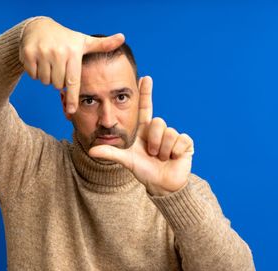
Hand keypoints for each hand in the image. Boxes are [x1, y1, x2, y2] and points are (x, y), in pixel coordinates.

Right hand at [19, 17, 124, 113]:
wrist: (38, 27)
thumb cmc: (66, 39)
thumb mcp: (84, 42)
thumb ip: (103, 44)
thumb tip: (122, 38)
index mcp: (73, 52)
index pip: (73, 82)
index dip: (72, 98)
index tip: (71, 111)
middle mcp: (58, 52)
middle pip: (57, 84)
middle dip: (58, 80)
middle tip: (58, 67)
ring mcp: (42, 52)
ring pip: (45, 81)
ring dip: (47, 77)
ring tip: (49, 63)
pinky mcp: (28, 54)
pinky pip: (33, 75)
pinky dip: (35, 72)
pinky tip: (39, 60)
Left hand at [88, 76, 194, 195]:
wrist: (161, 185)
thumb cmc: (144, 171)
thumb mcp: (126, 160)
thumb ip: (110, 153)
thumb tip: (91, 151)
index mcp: (145, 131)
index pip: (145, 108)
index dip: (145, 93)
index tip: (145, 77)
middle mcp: (159, 131)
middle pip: (158, 122)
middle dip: (153, 141)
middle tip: (152, 154)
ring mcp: (173, 137)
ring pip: (169, 133)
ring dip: (163, 149)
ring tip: (162, 158)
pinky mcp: (186, 144)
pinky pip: (181, 140)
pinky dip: (176, 152)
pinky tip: (174, 158)